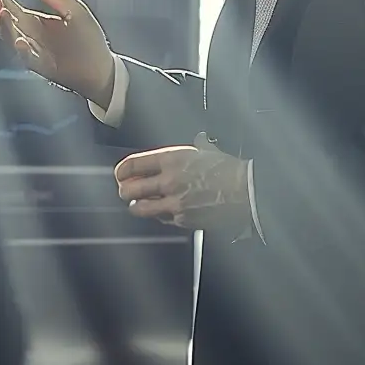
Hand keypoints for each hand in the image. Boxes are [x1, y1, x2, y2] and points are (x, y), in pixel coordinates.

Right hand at [0, 0, 115, 108]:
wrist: (100, 69)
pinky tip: (20, 41)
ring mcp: (32, 53)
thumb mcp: (75, 10)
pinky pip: (29, 60)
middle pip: (2, 22)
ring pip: (11, 40)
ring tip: (1, 9)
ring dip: (4, 26)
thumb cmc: (86, 39)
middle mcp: (26, 36)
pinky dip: (23, 51)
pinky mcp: (43, 67)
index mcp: (32, 22)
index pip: (8, 6)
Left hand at [114, 142, 252, 235]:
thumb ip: (191, 150)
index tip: (120, 172)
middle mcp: (169, 180)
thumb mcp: (206, 151)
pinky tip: (163, 211)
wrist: (245, 190)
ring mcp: (173, 202)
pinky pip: (160, 219)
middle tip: (125, 190)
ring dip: (136, 205)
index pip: (135, 164)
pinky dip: (159, 216)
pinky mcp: (180, 220)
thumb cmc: (228, 169)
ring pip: (139, 208)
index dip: (122, 170)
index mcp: (173, 158)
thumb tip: (193, 144)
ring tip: (137, 204)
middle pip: (130, 188)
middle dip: (124, 190)